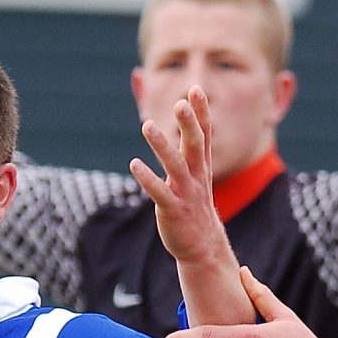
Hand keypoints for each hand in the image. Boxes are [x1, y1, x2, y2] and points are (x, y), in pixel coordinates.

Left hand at [132, 87, 226, 266]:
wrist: (202, 248)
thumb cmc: (195, 207)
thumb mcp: (197, 176)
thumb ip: (191, 150)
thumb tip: (187, 124)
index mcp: (201, 167)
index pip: (203, 135)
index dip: (201, 112)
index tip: (196, 89)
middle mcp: (196, 177)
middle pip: (194, 145)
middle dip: (189, 124)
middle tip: (181, 103)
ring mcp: (185, 193)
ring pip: (175, 166)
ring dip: (162, 146)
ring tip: (147, 125)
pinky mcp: (172, 210)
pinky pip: (160, 193)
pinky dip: (147, 179)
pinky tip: (134, 164)